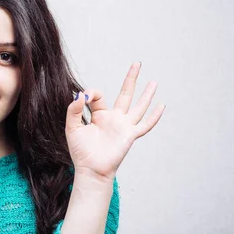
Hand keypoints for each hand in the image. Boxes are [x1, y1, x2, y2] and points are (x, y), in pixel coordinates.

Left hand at [65, 62, 164, 181]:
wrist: (90, 169)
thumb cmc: (80, 151)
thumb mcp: (71, 127)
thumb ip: (74, 110)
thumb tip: (80, 95)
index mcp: (99, 115)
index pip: (98, 95)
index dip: (91, 93)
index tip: (83, 98)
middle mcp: (113, 118)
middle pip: (125, 94)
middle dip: (131, 79)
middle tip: (137, 64)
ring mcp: (123, 126)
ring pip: (138, 106)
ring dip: (146, 94)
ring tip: (154, 82)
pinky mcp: (129, 135)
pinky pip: (144, 125)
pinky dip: (154, 116)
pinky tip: (162, 106)